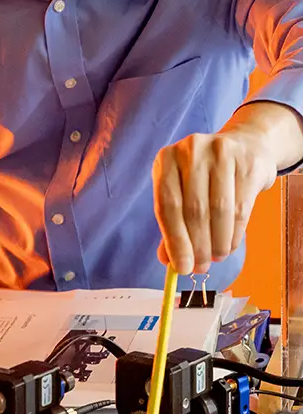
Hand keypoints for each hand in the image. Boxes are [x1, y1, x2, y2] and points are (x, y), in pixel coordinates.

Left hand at [152, 126, 276, 274]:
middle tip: (201, 267)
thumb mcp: (182, 191)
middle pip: (193, 209)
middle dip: (197, 245)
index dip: (174, 240)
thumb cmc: (206, 176)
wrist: (245, 146)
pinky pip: (241, 208)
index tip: (181, 267)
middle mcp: (192, 151)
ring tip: (216, 257)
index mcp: (167, 159)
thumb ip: (172, 223)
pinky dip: (234, 233)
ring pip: (219, 210)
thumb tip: (169, 262)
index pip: (167, 205)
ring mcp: (221, 153)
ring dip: (217, 242)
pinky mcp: (247, 163)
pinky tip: (230, 245)